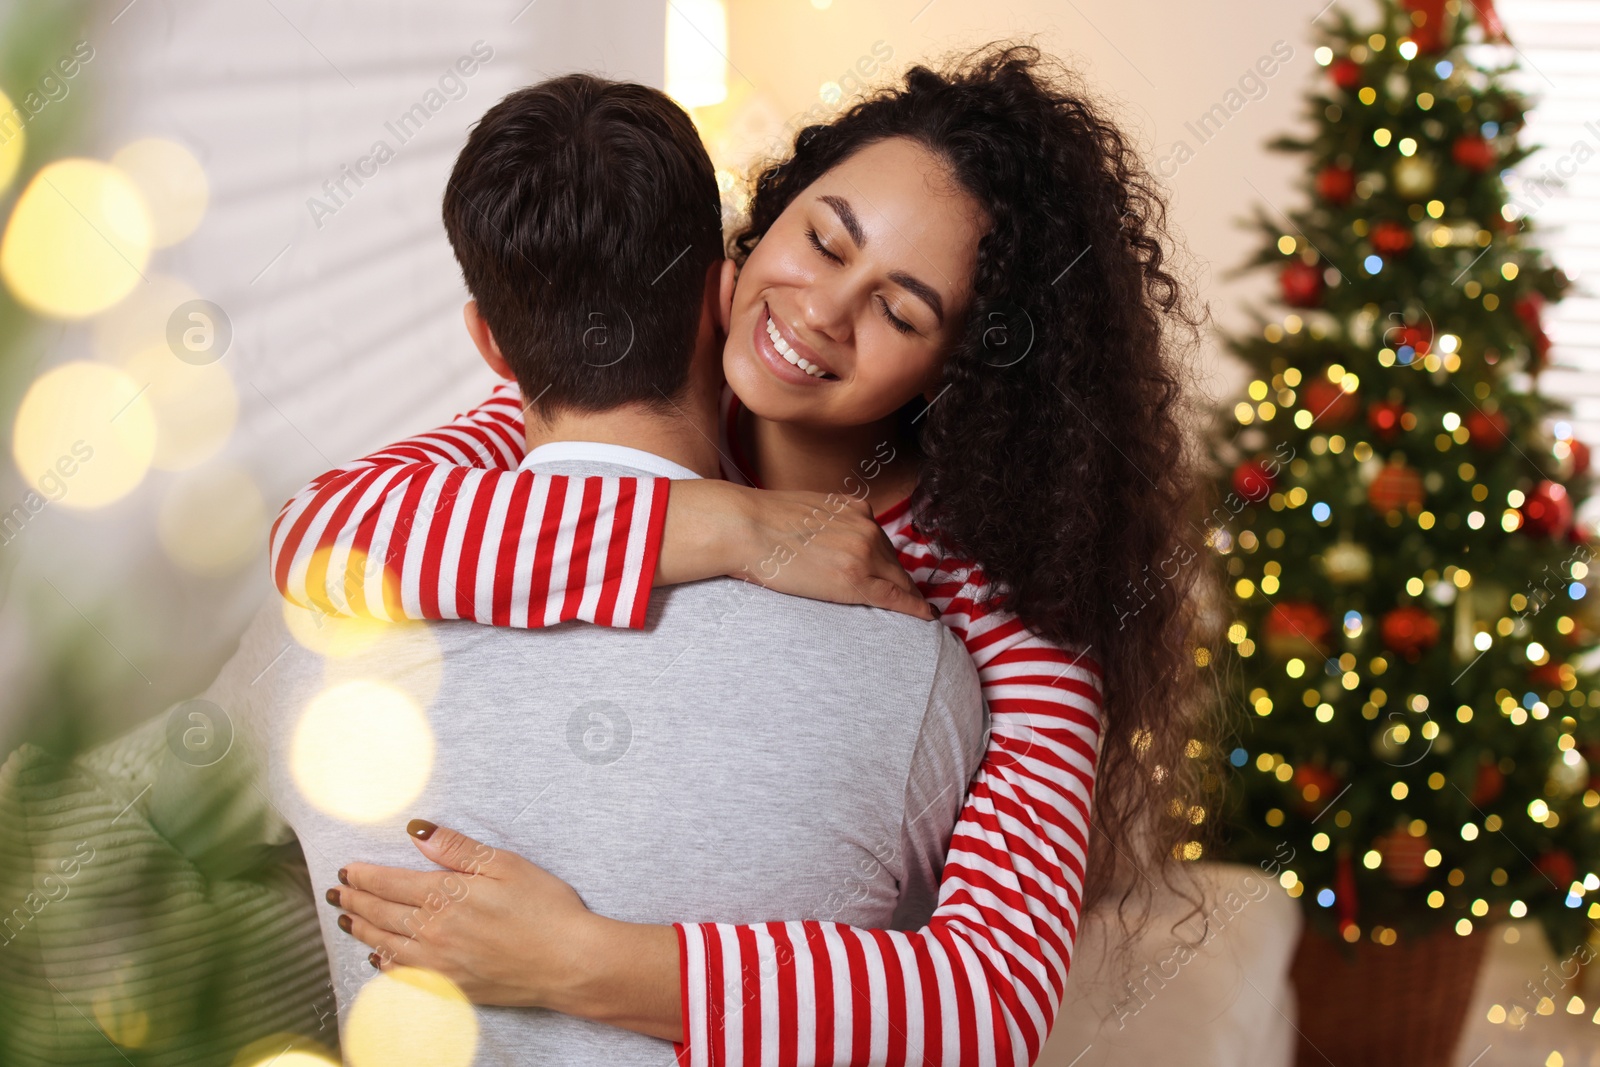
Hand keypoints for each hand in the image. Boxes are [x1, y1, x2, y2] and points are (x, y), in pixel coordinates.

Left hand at [331, 820, 587, 1008]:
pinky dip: (384, 964)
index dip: (365, 875)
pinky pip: (404, 975)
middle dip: (356, 899)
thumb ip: (458, 849)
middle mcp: (434, 932)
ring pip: (386, 944)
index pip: (391, 883)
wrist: (569, 963)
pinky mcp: (450, 987)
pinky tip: (378, 957)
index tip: (347, 869)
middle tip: (337, 891)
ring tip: (346, 918)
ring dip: (362, 929)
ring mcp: (439, 964)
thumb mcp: (505, 865)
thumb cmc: (545, 909)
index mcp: (447, 896)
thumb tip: (418, 832)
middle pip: (382, 913)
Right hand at [661, 480, 931, 619]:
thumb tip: (825, 543)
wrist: (745, 526)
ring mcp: (863, 553)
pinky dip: (913, 607)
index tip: (896, 575)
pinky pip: (893, 596)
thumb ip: (826, 523)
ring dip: (904, 594)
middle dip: (900, 579)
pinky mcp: (855, 579)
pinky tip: (926, 616)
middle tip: (909, 599)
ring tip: (915, 611)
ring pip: (896, 579)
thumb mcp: (805, 510)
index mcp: (855, 509)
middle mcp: (866, 527)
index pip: (881, 541)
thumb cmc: (760, 521)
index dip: (888, 562)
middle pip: (893, 561)